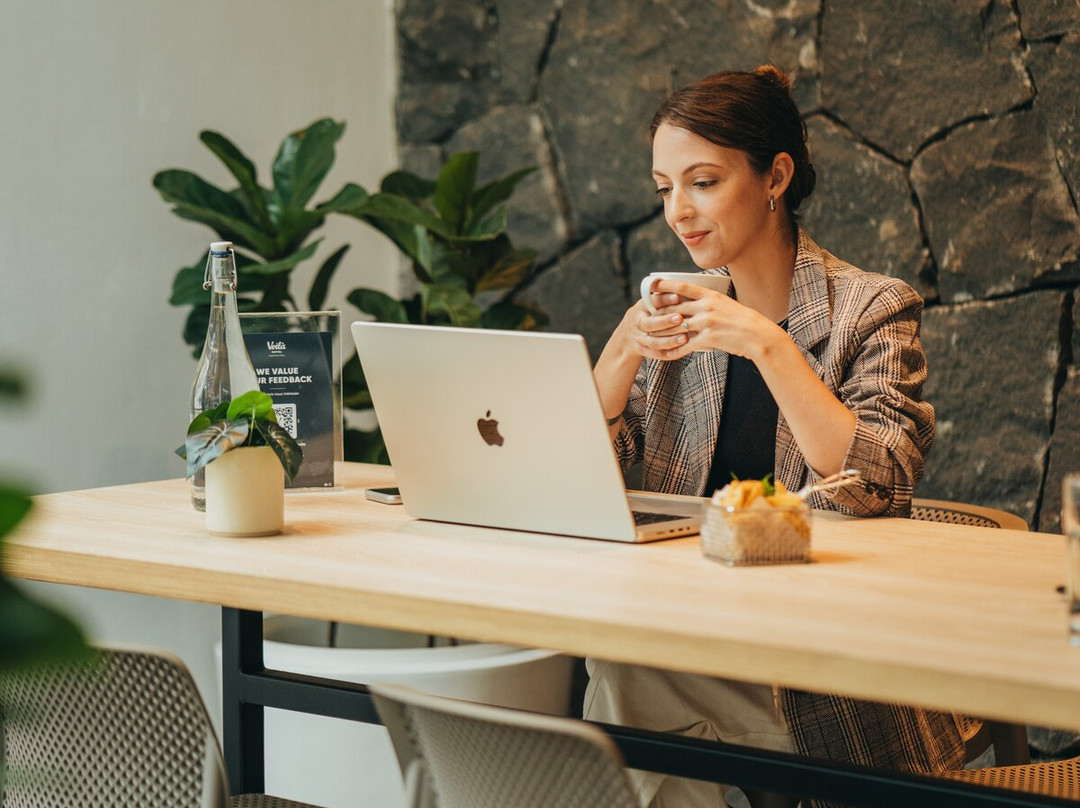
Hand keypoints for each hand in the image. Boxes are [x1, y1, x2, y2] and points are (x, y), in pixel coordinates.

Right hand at [613, 292, 690, 360]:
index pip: (652, 302)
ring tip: (685, 338)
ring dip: (669, 340)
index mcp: (640, 308)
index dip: (664, 299)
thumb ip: (662, 298)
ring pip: (654, 342)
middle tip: (680, 318)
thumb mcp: (648, 304)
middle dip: (665, 321)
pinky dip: (669, 354)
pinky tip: (681, 350)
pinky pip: (657, 354)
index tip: (677, 296)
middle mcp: (638, 323)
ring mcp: (639, 339)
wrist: (626, 337)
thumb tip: (685, 286)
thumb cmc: (646, 315)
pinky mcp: (643, 351)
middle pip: (650, 324)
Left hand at [647, 278, 779, 360]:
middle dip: (658, 311)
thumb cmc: (743, 320)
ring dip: (663, 332)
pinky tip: (668, 354)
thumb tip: (693, 302)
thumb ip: (708, 303)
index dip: (665, 285)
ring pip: (677, 326)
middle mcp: (707, 306)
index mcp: (710, 295)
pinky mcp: (709, 338)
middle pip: (674, 307)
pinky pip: (686, 344)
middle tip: (646, 314)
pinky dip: (676, 350)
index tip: (652, 284)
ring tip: (651, 336)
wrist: (758, 335)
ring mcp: (707, 322)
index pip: (683, 287)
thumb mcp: (725, 304)